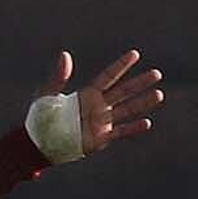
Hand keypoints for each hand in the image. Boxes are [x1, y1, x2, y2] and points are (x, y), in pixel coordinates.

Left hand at [43, 48, 163, 155]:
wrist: (39, 144)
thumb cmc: (41, 118)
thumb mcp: (47, 94)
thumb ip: (59, 77)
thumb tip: (65, 54)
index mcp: (87, 94)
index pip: (108, 77)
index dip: (121, 66)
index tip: (135, 54)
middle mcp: (98, 107)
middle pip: (123, 92)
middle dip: (140, 83)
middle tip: (156, 74)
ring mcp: (101, 123)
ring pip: (126, 110)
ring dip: (142, 103)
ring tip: (159, 94)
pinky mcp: (100, 139)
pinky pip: (120, 132)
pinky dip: (133, 128)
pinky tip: (147, 123)